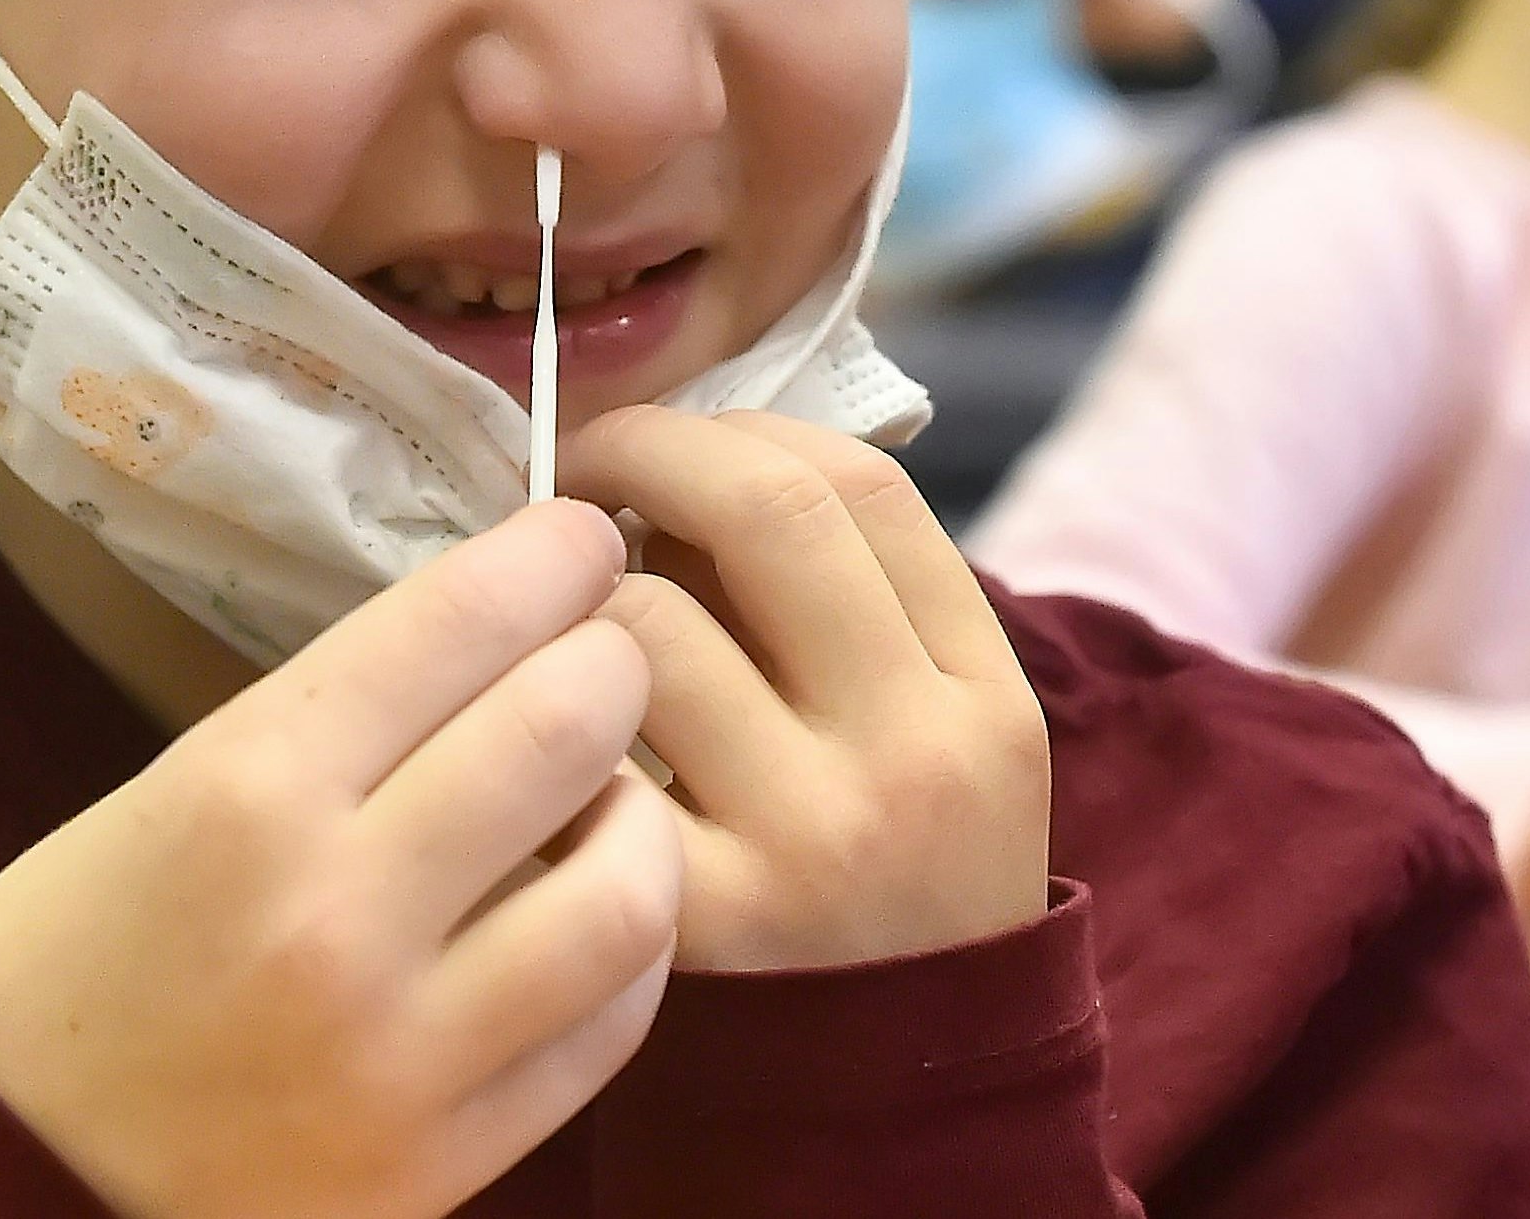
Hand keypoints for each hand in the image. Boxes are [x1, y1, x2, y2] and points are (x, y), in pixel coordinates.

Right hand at [0, 504, 681, 1218]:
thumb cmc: (64, 967)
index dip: (551, 559)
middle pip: (568, 727)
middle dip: (612, 664)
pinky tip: (602, 915)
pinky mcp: (441, 1165)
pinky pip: (610, 1028)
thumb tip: (501, 635)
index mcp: (243, 794)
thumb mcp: (165, 797)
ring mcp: (401, 1054)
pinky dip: (632, 950)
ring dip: (643, 816)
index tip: (581, 543)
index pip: (458, 624)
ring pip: (630, 889)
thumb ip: (333, 724)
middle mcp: (334, 917)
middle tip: (605, 659)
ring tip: (612, 799)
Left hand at [568, 408, 1051, 972]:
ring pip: (649, 624)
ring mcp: (811, 838)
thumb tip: (690, 466)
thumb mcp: (945, 745)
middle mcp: (914, 752)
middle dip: (646, 454)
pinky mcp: (704, 921)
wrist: (894, 1101)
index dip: (739, 429)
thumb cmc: (891, 891)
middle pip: (768, 509)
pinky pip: (586, 759)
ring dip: (580, 599)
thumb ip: (858, 616)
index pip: (861, 484)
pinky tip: (546, 741)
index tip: (669, 445)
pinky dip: (551, 727)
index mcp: (982, 695)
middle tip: (583, 480)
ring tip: (568, 626)